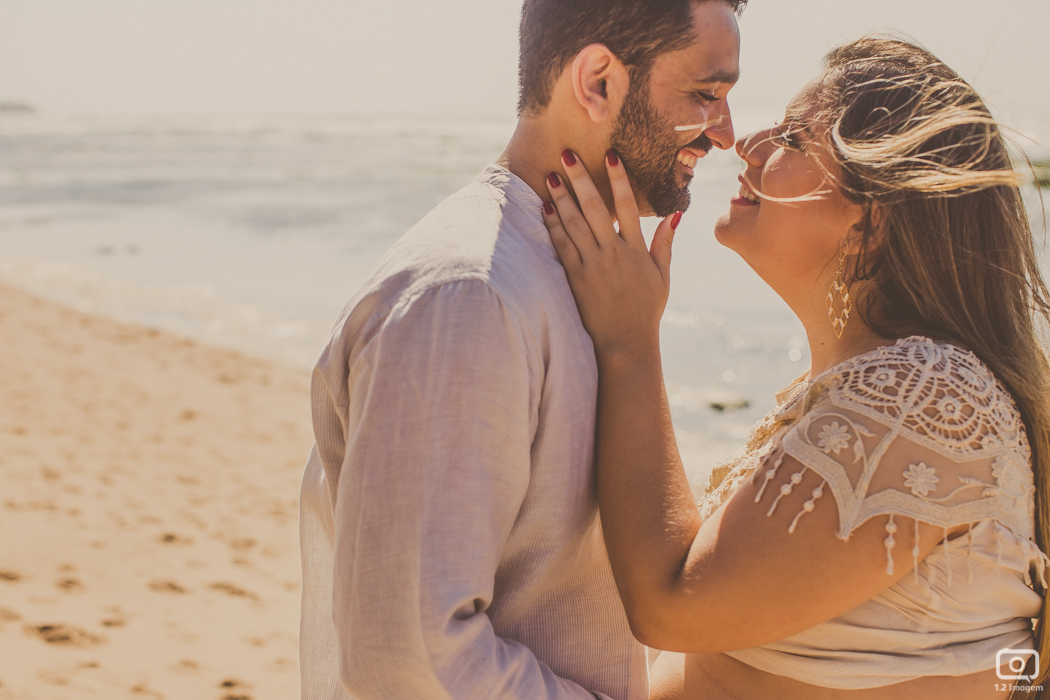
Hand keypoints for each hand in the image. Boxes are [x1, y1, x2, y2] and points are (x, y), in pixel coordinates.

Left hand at [542, 149, 680, 356]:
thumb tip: (675, 215)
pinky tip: (545, 208)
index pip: (627, 206)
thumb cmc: (645, 310)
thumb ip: (665, 244)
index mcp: (636, 249)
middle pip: (595, 208)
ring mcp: (592, 265)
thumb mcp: (662, 276)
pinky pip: (562, 247)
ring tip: (550, 175)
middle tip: (567, 154)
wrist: (625, 342)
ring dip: (562, 198)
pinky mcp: (575, 278)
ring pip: (574, 224)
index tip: (610, 155)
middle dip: (580, 179)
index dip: (618, 178)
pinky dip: (553, 227)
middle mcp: (613, 253)